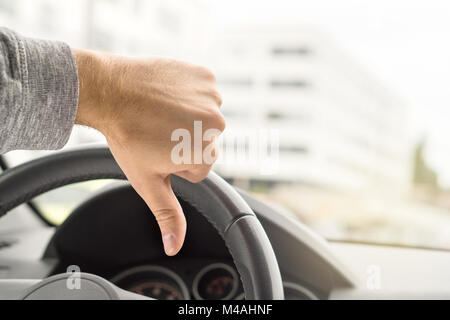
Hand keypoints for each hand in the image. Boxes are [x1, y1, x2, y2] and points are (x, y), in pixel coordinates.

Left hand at [73, 50, 224, 255]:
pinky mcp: (205, 76)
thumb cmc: (127, 137)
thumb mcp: (147, 182)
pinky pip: (205, 93)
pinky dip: (190, 94)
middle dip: (186, 141)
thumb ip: (167, 214)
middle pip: (206, 143)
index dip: (176, 162)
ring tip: (161, 111)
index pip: (200, 168)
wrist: (109, 90)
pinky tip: (168, 94)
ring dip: (188, 116)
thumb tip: (174, 246)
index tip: (158, 148)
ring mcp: (212, 98)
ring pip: (205, 118)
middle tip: (158, 130)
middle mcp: (216, 125)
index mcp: (206, 154)